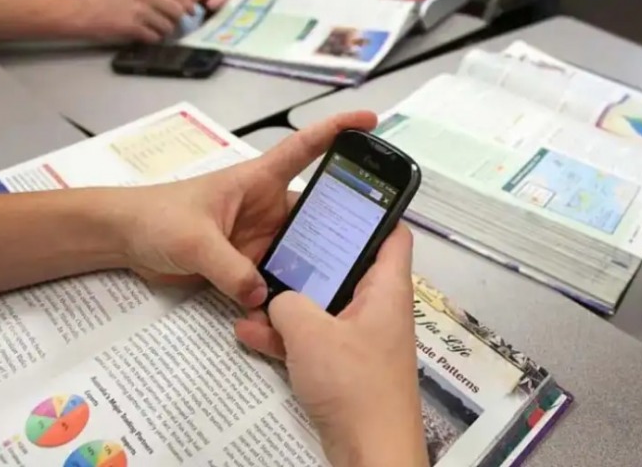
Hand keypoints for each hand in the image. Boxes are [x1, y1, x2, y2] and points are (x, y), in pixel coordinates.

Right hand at [69, 0, 194, 42]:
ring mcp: (138, 10)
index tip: (192, 11)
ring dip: (164, 31)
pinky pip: (155, 37)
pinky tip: (144, 35)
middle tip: (173, 24)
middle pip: (176, 10)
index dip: (187, 3)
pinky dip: (152, 39)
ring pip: (167, 25)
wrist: (82, 11)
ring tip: (153, 29)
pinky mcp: (133, 26)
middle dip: (177, 20)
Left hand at [120, 111, 376, 306]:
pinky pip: (276, 277)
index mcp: (257, 181)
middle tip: (372, 247)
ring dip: (315, 266)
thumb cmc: (155, 216)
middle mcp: (266, 208)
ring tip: (343, 286)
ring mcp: (259, 238)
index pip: (304, 148)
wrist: (123, 239)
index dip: (337, 130)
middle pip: (314, 212)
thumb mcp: (193, 239)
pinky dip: (286, 292)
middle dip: (341, 225)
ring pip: (300, 250)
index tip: (369, 121)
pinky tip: (302, 311)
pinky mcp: (246, 264)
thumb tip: (264, 295)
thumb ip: (229, 267)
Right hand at [235, 227, 428, 466]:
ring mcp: (359, 338)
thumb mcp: (311, 333)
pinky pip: (312, 339)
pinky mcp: (342, 365)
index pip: (393, 234)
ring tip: (251, 292)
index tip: (337, 199)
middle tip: (276, 242)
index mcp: (386, 288)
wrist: (370, 452)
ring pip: (322, 305)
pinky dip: (285, 336)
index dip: (372, 213)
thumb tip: (277, 299)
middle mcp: (376, 308)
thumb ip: (287, 303)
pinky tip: (248, 333)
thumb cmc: (355, 385)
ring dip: (287, 302)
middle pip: (346, 268)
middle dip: (309, 259)